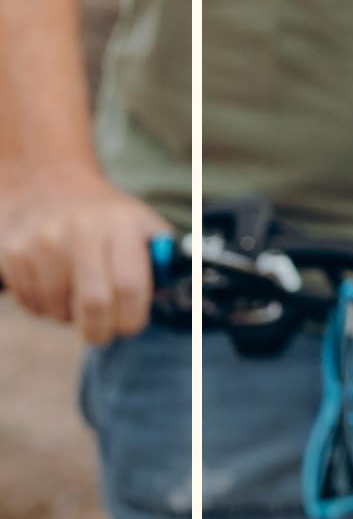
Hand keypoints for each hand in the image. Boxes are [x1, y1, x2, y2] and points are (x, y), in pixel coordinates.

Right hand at [0, 163, 162, 341]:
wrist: (48, 184)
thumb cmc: (105, 215)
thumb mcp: (140, 221)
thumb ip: (160, 256)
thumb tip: (171, 292)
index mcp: (121, 225)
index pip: (130, 285)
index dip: (133, 317)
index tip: (131, 326)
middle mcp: (81, 232)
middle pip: (94, 304)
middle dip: (101, 331)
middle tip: (103, 334)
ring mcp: (43, 244)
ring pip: (58, 310)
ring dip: (69, 316)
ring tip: (75, 294)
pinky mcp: (13, 255)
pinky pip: (32, 304)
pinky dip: (45, 308)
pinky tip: (52, 286)